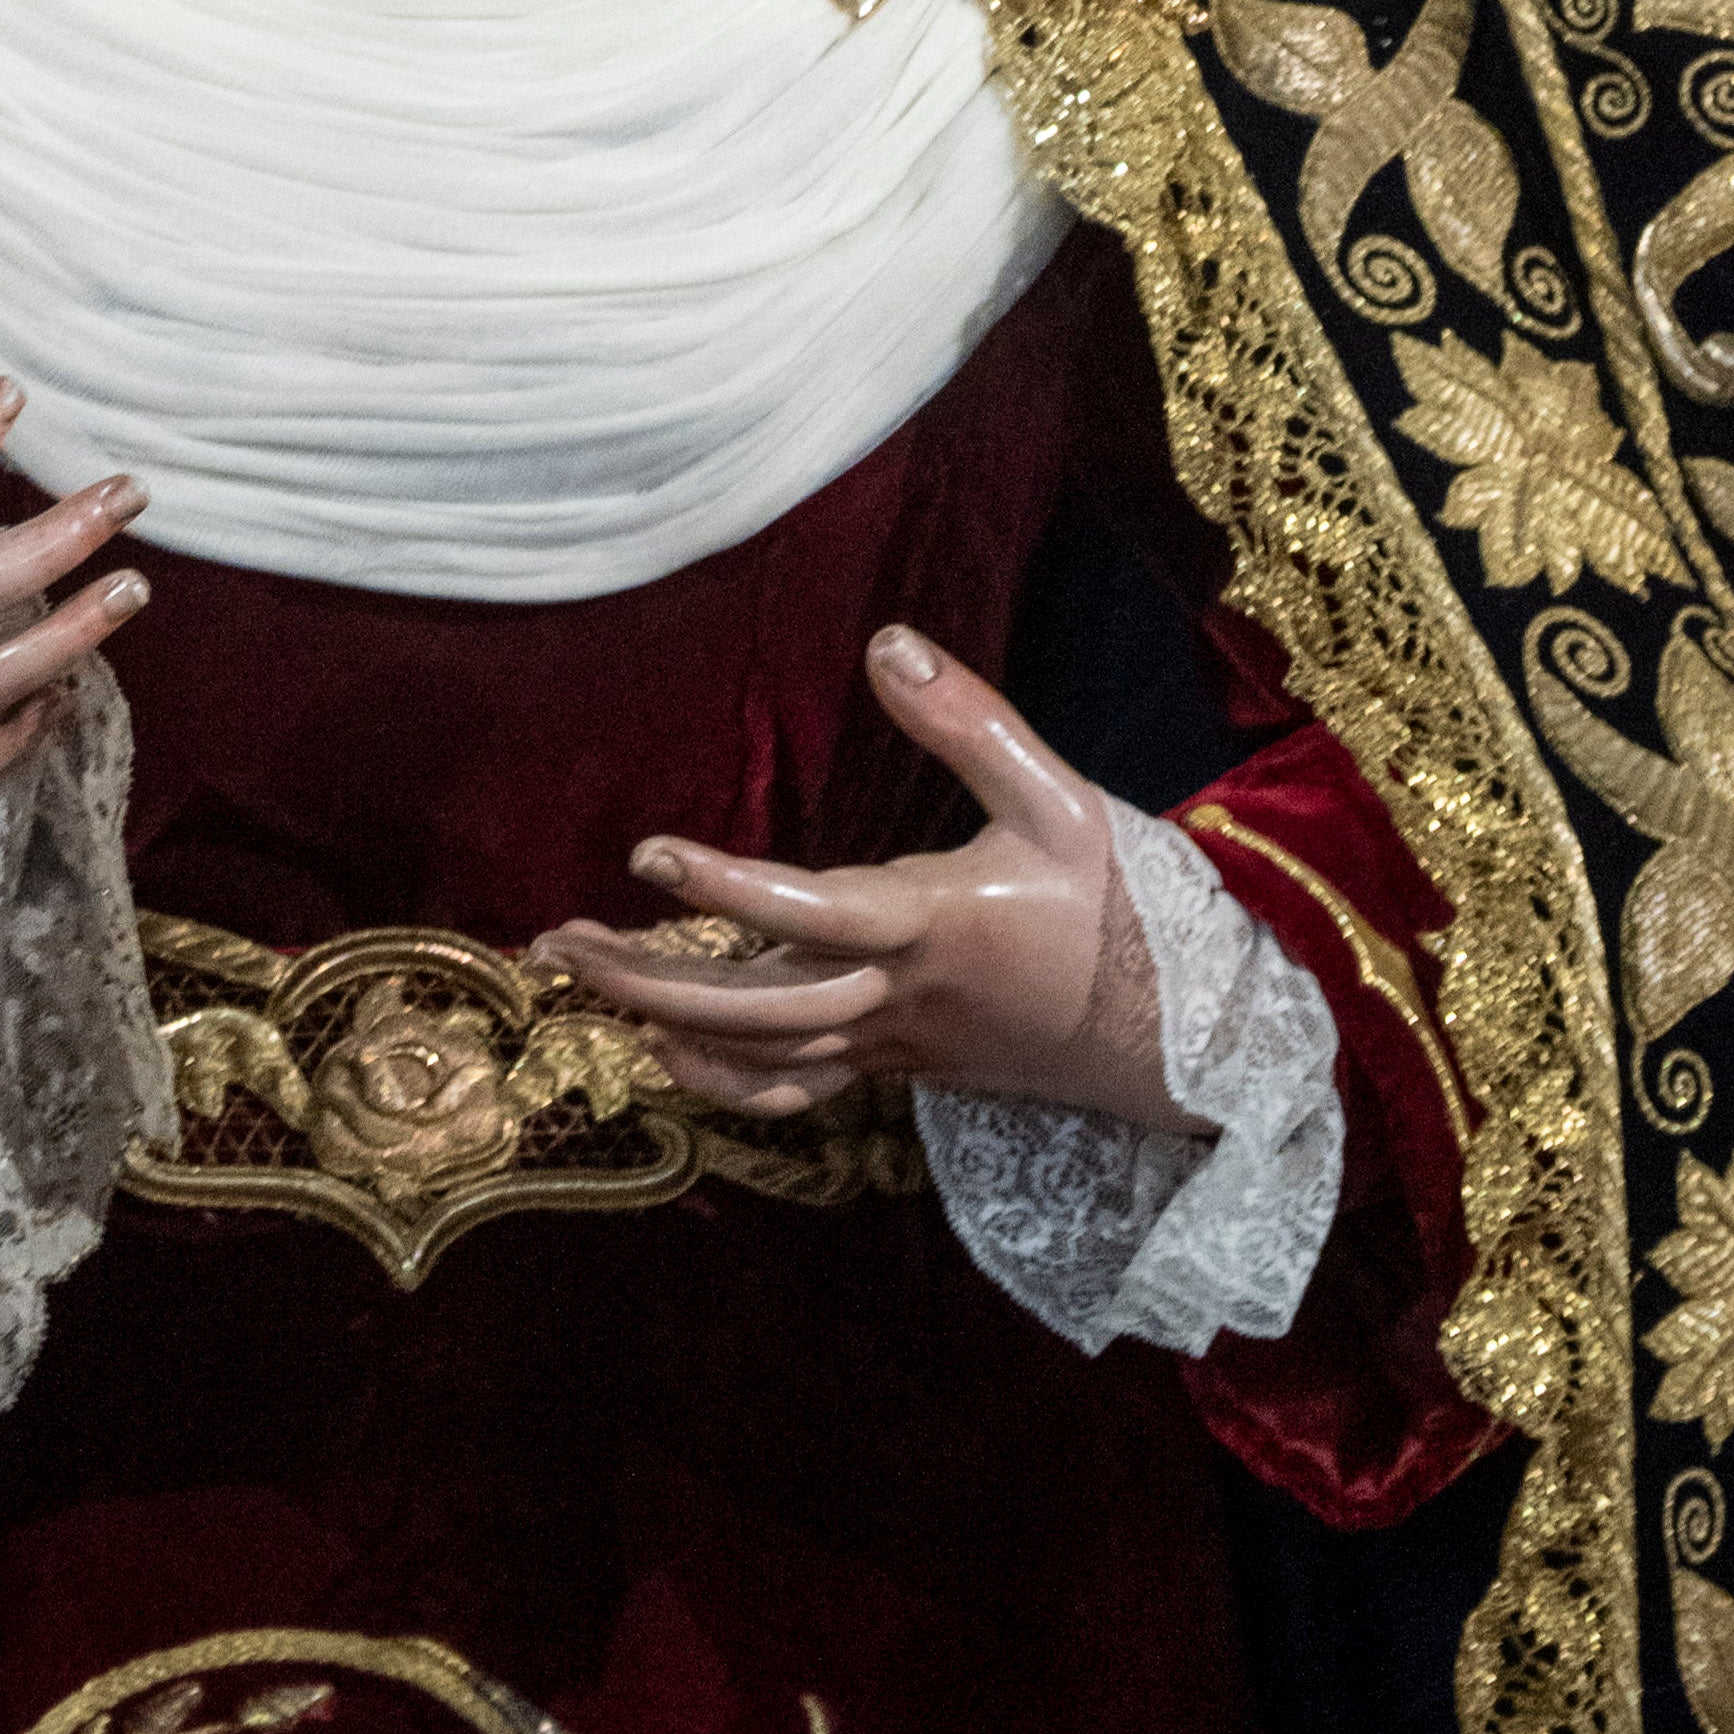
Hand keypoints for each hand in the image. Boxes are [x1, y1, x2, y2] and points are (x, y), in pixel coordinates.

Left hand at [532, 623, 1181, 1128]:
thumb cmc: (1119, 909)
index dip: (723, 889)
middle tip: (556, 944)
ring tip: (581, 978)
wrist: (1176, 1042)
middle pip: (754, 1007)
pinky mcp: (899, 1066)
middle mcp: (898, 997)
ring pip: (762, 1052)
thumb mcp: (1060, 799)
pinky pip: (797, 1090)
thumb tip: (885, 644)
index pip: (807, 913)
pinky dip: (725, 1081)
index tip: (647, 854)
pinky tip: (666, 1055)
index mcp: (932, 923)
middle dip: (648, 982)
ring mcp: (893, 1043)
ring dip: (664, 1025)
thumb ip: (970, 722)